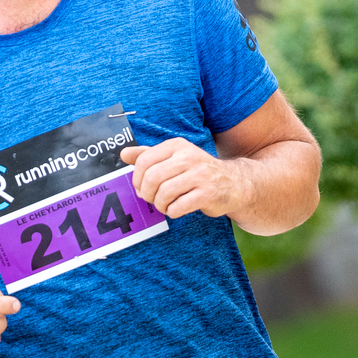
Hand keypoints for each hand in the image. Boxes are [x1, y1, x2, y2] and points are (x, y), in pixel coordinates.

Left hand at [121, 139, 248, 219]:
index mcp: (177, 145)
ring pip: (164, 193)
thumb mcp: (174, 158)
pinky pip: (178, 207)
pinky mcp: (208, 193)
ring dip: (160, 205)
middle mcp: (189, 157)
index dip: (137, 179)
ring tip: (164, 205)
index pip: (144, 161)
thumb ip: (148, 155)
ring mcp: (200, 175)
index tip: (141, 188)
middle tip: (152, 199)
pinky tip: (177, 209)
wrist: (234, 183)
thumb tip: (123, 154)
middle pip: (152, 178)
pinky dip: (172, 212)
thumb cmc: (198, 172)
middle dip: (147, 194)